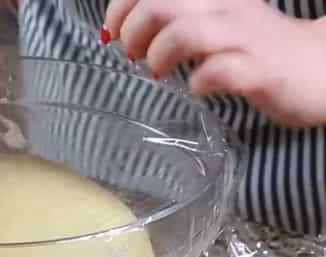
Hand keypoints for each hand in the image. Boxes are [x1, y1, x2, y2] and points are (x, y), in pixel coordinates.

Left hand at [103, 0, 325, 126]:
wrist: (322, 70)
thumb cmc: (258, 48)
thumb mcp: (214, 22)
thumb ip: (175, 20)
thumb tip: (125, 30)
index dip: (121, 6)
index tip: (111, 29)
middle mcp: (227, 8)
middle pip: (161, 4)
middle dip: (133, 30)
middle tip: (132, 53)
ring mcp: (244, 38)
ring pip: (185, 32)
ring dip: (159, 54)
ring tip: (158, 70)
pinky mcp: (259, 71)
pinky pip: (218, 71)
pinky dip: (198, 82)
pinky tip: (197, 87)